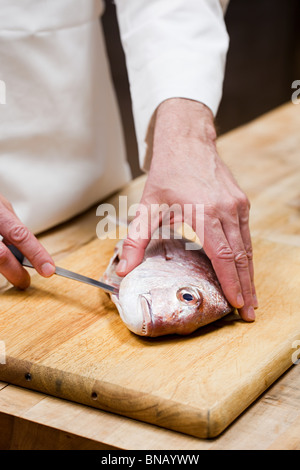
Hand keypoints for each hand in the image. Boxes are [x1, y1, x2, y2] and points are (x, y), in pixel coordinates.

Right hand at [0, 194, 54, 288]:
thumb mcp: (1, 206)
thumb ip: (12, 226)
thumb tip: (28, 251)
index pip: (20, 235)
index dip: (36, 254)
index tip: (49, 270)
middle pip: (0, 255)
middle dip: (15, 273)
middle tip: (24, 282)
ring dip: (2, 267)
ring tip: (10, 270)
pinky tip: (2, 263)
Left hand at [116, 98, 257, 321]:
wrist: (186, 141)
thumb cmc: (168, 172)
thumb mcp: (148, 206)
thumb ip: (136, 240)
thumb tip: (124, 270)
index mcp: (205, 213)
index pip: (223, 256)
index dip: (231, 283)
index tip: (237, 304)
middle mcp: (226, 210)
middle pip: (240, 257)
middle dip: (246, 287)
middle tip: (249, 312)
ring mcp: (237, 205)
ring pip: (247, 248)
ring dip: (249, 274)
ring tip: (250, 297)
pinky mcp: (241, 202)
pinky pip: (246, 235)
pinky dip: (247, 256)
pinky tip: (245, 270)